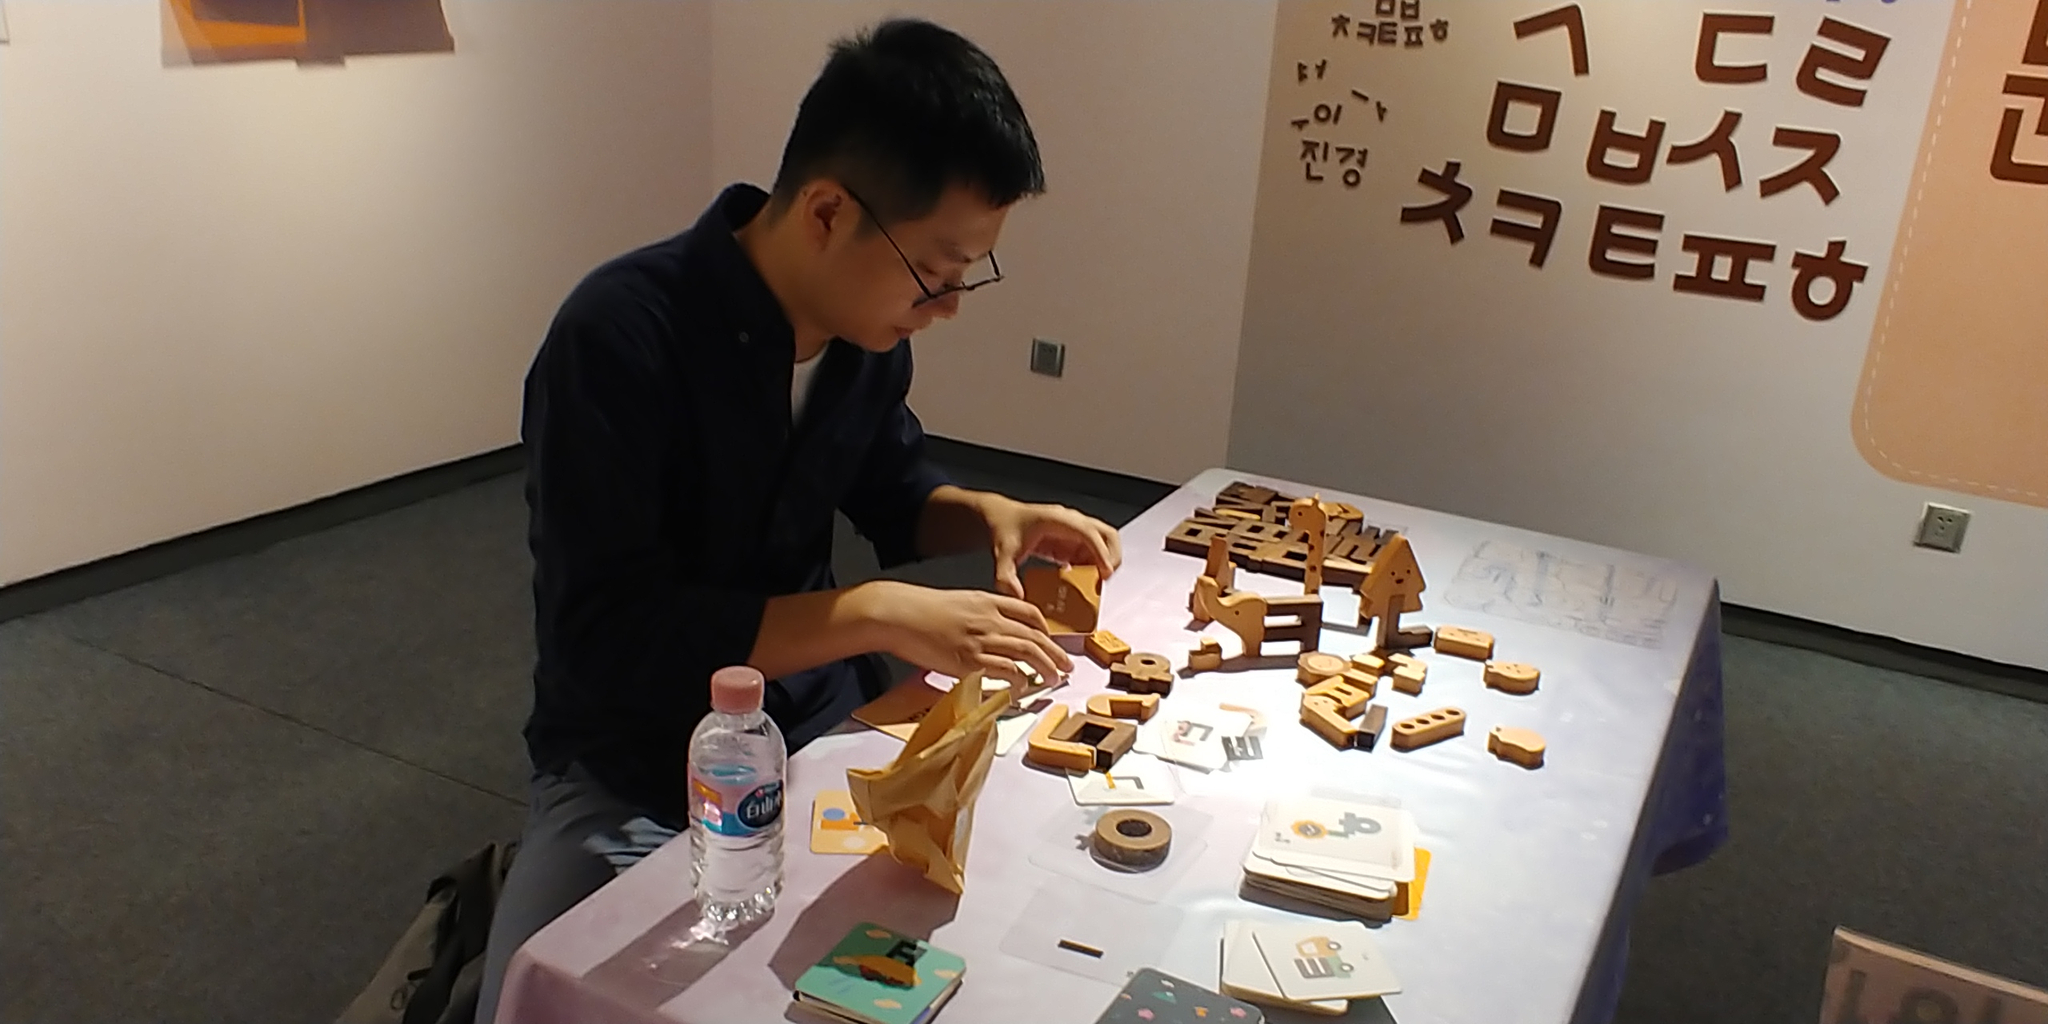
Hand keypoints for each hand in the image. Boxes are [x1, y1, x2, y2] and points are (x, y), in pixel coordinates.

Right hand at [855, 580, 1073, 684]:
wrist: (898, 613)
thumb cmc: (921, 609)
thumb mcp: (958, 602)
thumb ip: (979, 613)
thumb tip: (992, 631)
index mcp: (988, 602)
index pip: (1029, 613)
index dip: (1045, 630)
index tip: (1051, 641)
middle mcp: (990, 619)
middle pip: (1035, 636)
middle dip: (1055, 653)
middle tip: (1066, 667)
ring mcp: (981, 640)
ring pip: (1027, 653)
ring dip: (1045, 668)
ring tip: (1054, 679)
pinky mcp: (969, 661)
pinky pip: (1005, 672)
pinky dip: (1018, 681)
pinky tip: (1022, 688)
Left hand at [980, 496, 1123, 600]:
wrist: (1000, 517)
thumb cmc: (1005, 526)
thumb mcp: (1003, 552)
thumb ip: (1006, 576)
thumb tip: (1015, 595)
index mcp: (1058, 519)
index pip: (1088, 533)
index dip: (1100, 553)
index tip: (1105, 572)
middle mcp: (1071, 522)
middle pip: (1106, 535)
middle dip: (1112, 557)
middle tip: (1104, 579)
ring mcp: (1074, 531)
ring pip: (1103, 544)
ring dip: (1103, 564)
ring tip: (1094, 584)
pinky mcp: (1071, 541)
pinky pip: (1092, 553)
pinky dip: (1093, 567)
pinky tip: (1082, 582)